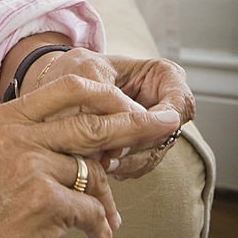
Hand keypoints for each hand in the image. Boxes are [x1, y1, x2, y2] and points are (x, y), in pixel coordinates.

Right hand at [0, 76, 180, 237]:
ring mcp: (32, 164)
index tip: (131, 101)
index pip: (69, 86)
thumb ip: (45, 133)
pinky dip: (101, 229)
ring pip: (95, 172)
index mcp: (12, 115)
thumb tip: (102, 129)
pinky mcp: (44, 198)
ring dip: (108, 202)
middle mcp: (21, 133)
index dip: (106, 92)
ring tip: (110, 223)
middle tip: (165, 125)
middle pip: (92, 123)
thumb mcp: (7, 149)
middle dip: (136, 125)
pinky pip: (92, 208)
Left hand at [24, 48, 195, 178]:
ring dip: (125, 163)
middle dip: (135, 147)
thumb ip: (109, 98)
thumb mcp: (89, 72)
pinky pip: (137, 166)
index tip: (132, 134)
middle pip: (165, 136)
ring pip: (151, 156)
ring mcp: (154, 128)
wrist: (57, 82)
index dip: (159, 123)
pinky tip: (98, 165)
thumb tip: (128, 129)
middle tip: (107, 155)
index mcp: (163, 75)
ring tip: (98, 162)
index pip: (180, 105)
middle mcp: (165, 102)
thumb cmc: (75, 69)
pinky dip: (119, 168)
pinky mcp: (139, 147)